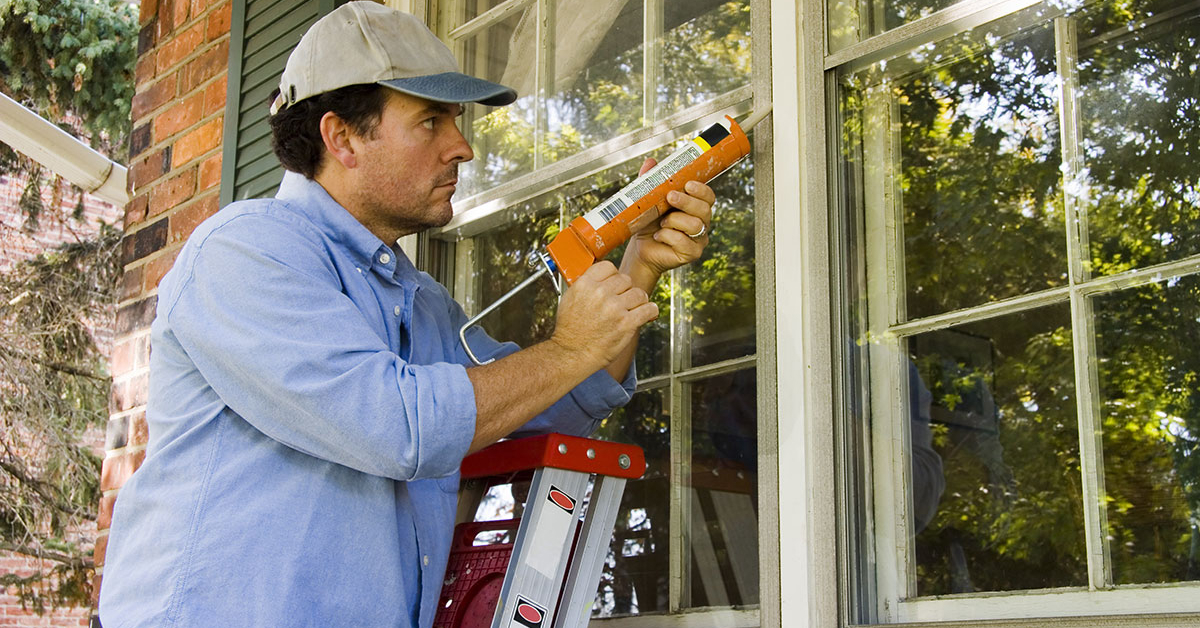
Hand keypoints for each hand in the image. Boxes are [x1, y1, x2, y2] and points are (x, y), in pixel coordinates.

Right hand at [550, 261, 658, 369]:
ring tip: (634, 308)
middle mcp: (600, 293)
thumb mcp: (570, 299)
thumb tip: (601, 279)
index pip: (609, 267)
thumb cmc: (570, 330)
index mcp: (585, 284)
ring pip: (639, 293)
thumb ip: (586, 285)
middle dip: (626, 290)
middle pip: (626, 279)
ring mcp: (615, 308)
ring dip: (639, 301)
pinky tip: (646, 314)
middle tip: (623, 300)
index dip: (614, 276)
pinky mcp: (626, 323)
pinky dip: (650, 311)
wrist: (571, 353)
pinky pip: (648, 309)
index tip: (615, 285)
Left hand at [622, 157, 715, 282]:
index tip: (688, 184)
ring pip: (695, 225)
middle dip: (687, 202)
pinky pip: (684, 242)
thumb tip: (651, 161)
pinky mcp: (691, 254)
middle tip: (670, 197)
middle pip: (704, 210)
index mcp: (695, 207)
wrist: (640, 249)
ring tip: (661, 222)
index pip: (708, 196)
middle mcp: (701, 223)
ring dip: (675, 220)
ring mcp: (698, 240)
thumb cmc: (648, 224)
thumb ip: (652, 182)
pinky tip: (658, 235)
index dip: (702, 190)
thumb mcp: (648, 201)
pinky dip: (668, 236)